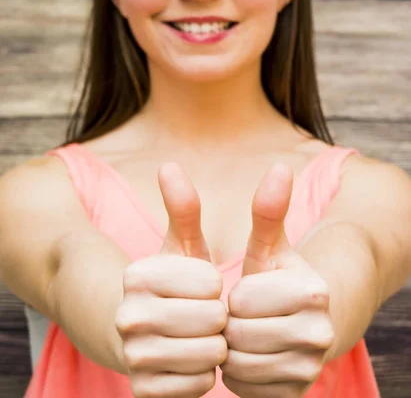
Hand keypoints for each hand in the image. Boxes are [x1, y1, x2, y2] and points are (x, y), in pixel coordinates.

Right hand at [115, 162, 226, 397]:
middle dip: (218, 318)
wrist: (141, 334)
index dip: (216, 286)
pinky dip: (204, 373)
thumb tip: (168, 165)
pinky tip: (191, 360)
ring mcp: (132, 356)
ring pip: (209, 356)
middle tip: (206, 314)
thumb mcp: (180, 246)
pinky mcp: (142, 390)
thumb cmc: (173, 286)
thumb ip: (181, 208)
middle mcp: (127, 315)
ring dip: (215, 346)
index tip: (203, 286)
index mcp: (137, 274)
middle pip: (211, 321)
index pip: (211, 283)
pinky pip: (200, 385)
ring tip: (201, 336)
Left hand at [221, 163, 334, 397]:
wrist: (302, 323)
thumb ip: (269, 210)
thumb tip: (280, 165)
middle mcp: (320, 332)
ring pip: (240, 364)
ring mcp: (311, 368)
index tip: (244, 291)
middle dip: (231, 323)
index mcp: (312, 291)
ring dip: (232, 348)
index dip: (234, 295)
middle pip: (240, 334)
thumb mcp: (269, 245)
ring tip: (243, 332)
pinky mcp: (297, 394)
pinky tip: (249, 355)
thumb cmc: (277, 279)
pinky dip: (239, 373)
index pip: (242, 300)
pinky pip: (246, 389)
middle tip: (241, 315)